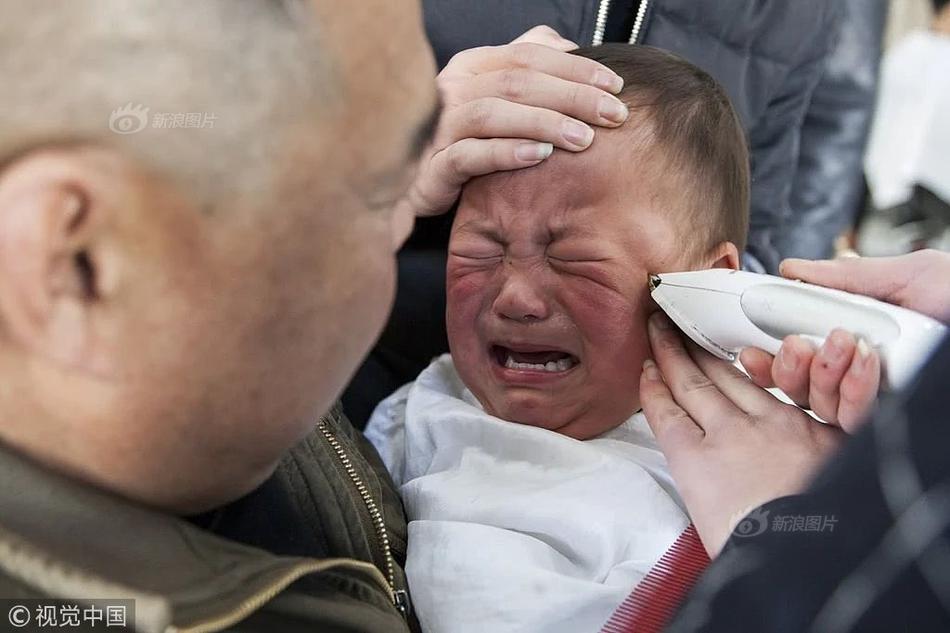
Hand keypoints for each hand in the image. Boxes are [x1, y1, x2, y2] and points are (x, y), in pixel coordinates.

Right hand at [401, 25, 628, 216]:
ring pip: (494, 114)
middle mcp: (453, 89)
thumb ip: (527, 66)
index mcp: (472, 66)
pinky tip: (539, 155)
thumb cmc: (467, 141)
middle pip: (518, 81)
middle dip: (573, 96)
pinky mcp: (433, 167)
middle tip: (614, 115)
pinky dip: (506, 153)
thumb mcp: (497, 97)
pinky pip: (469, 155)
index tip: (615, 86)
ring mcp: (440, 127)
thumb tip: (567, 45)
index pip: (529, 54)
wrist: (419, 187)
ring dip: (544, 123)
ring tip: (584, 139)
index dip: (576, 67)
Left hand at [642, 312, 843, 556]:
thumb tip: (825, 450)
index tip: (729, 350)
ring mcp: (729, 435)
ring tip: (657, 333)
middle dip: (701, 348)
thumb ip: (832, 455)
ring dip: (672, 355)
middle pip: (727, 375)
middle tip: (681, 327)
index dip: (742, 362)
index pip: (768, 386)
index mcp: (811, 431)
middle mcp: (769, 423)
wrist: (804, 559)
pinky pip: (667, 413)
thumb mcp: (849, 482)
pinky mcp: (695, 457)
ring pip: (695, 384)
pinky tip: (645, 372)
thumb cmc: (825, 534)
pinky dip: (653, 390)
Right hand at [740, 250, 949, 432]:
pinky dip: (853, 390)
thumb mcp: (911, 276)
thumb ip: (847, 277)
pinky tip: (868, 363)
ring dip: (822, 374)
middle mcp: (864, 380)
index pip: (799, 361)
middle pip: (798, 389)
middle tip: (797, 343)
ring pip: (819, 407)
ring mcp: (882, 406)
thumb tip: (793, 269)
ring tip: (845, 342)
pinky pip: (854, 421)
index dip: (769, 359)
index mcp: (859, 345)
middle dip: (787, 367)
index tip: (752, 348)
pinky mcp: (894, 426)